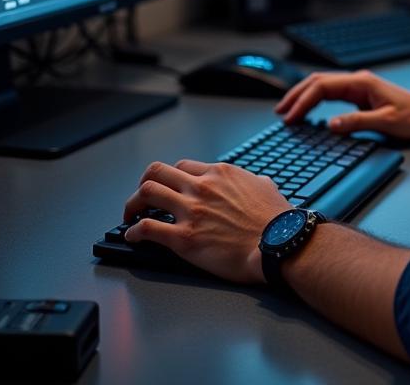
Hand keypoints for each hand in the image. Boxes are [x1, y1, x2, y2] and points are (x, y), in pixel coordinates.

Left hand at [122, 160, 290, 283]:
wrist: (279, 244)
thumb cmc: (276, 219)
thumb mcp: (265, 187)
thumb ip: (252, 181)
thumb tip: (255, 184)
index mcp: (219, 173)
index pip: (182, 166)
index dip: (171, 177)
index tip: (168, 189)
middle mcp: (201, 187)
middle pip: (157, 172)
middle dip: (144, 184)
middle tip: (142, 198)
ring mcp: (191, 211)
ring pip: (146, 193)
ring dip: (133, 204)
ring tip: (131, 215)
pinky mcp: (184, 238)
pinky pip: (147, 228)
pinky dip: (134, 231)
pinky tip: (133, 236)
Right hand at [274, 70, 409, 139]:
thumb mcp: (386, 122)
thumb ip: (358, 122)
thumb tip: (331, 125)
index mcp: (361, 83)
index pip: (323, 87)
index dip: (303, 101)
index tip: (290, 117)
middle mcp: (357, 81)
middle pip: (318, 82)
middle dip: (297, 95)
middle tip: (280, 113)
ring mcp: (357, 87)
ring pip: (322, 86)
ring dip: (303, 96)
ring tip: (287, 111)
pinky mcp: (359, 95)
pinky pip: (330, 94)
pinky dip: (314, 101)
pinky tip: (307, 112)